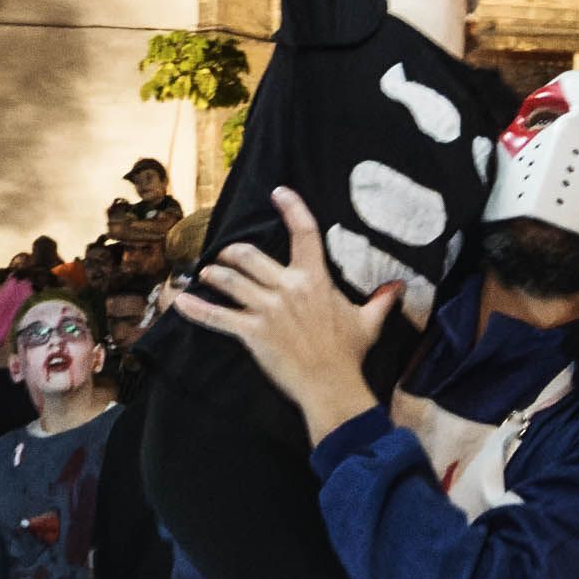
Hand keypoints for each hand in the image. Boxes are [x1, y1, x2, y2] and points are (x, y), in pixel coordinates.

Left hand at [180, 188, 400, 440]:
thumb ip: (380, 301)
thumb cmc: (349, 354)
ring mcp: (267, 310)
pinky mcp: (251, 333)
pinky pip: (218, 317)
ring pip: (230, 281)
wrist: (331, 385)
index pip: (305, 233)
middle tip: (228, 256)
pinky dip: (196, 309)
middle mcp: (288, 288)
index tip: (279, 192)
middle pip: (250, 255)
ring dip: (214, 275)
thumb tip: (399, 288)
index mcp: (315, 279)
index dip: (291, 208)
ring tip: (207, 274)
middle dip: (233, 253)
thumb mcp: (368, 322)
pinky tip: (180, 302)